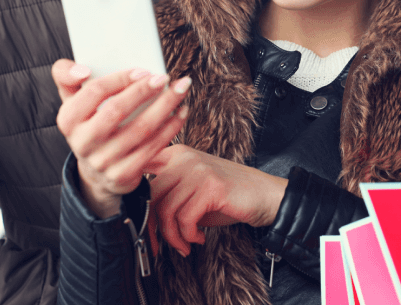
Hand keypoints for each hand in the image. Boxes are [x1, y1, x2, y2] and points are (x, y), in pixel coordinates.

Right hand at [54, 59, 190, 218]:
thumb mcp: (72, 101)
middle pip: (117, 109)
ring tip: (181, 90)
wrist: (96, 170)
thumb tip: (83, 69)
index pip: (94, 91)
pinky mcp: (123, 174)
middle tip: (166, 78)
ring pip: (141, 129)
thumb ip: (66, 75)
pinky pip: (153, 147)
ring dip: (166, 106)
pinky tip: (181, 112)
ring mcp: (103, 161)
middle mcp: (82, 142)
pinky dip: (171, 127)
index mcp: (68, 119)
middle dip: (145, 90)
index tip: (144, 70)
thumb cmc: (90, 124)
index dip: (121, 78)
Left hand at [147, 145, 288, 256]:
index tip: (140, 226)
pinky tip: (199, 238)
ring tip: (185, 244)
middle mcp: (185, 157)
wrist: (266, 196)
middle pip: (149, 195)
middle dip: (151, 227)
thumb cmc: (229, 197)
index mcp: (177, 154)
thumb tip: (142, 219)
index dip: (134, 203)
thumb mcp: (193, 191)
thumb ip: (168, 196)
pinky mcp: (211, 187)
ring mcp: (198, 170)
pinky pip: (185, 219)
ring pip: (166, 210)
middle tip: (158, 245)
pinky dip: (188, 235)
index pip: (140, 174)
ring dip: (173, 236)